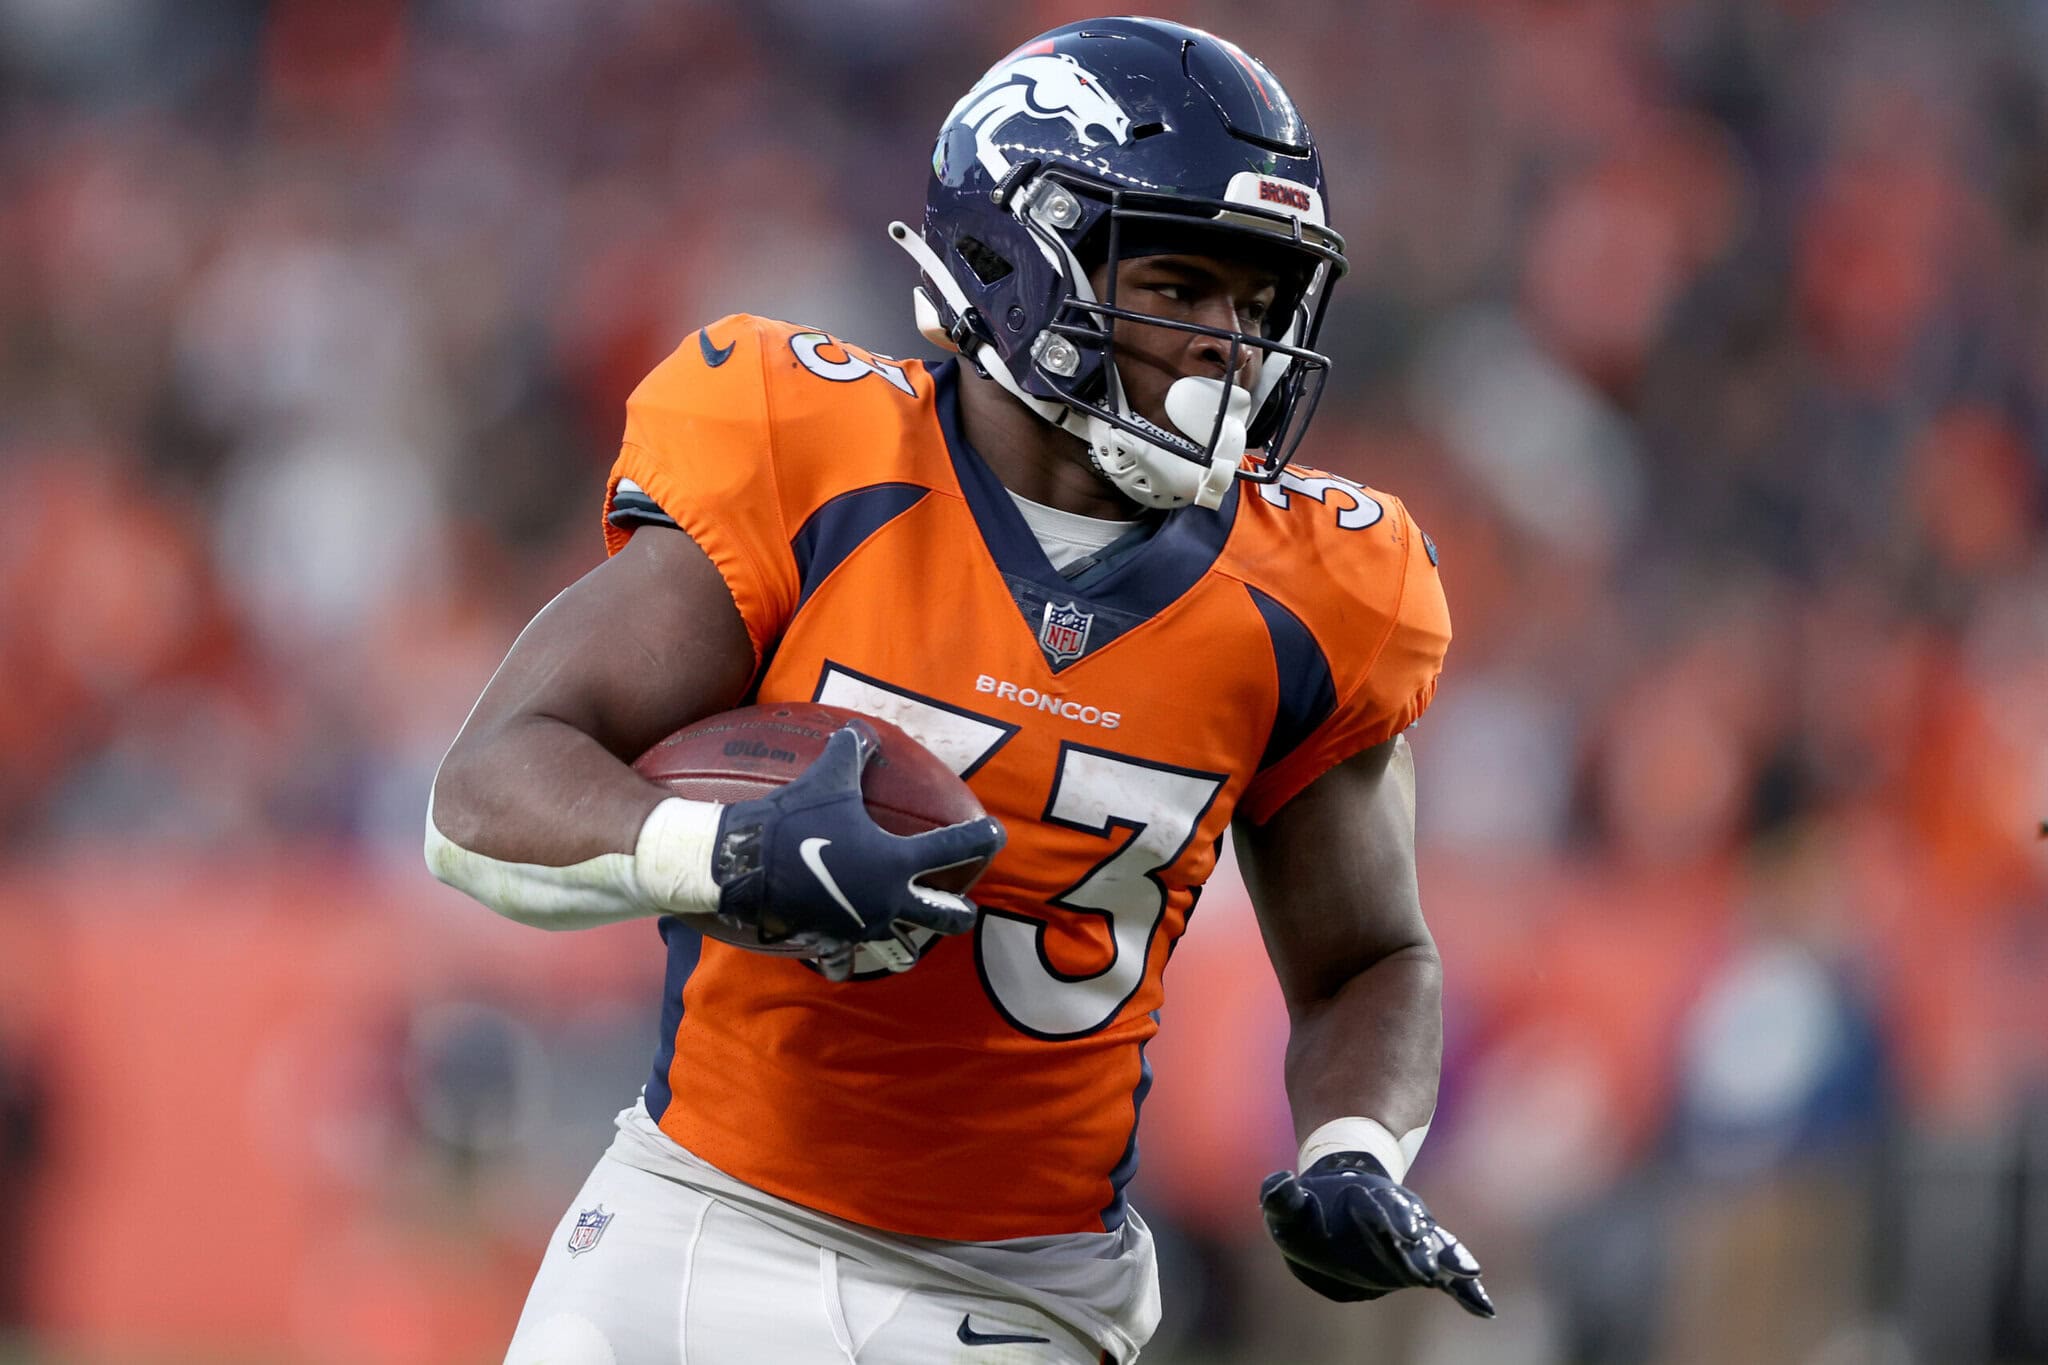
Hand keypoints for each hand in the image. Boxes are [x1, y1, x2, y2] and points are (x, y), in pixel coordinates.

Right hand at [711, 719, 1005, 979]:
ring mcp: (863, 928)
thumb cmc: (795, 819)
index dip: (983, 837)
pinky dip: (847, 960)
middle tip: (964, 904)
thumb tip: (861, 726)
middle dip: (961, 912)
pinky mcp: (833, 944)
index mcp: (897, 861)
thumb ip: (851, 752)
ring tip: (909, 938)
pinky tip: (844, 956)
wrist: (746, 864)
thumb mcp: (827, 778)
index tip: (996, 833)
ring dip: (909, 946)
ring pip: (903, 953)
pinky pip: (846, 962)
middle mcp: (889, 901)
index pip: (957, 847)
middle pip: (948, 917)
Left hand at [1260, 1153, 1494, 1317]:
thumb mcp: (1289, 1209)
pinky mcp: (1423, 1258)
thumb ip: (1281, 1198)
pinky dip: (1467, 1291)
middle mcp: (1396, 1216)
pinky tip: (1485, 1310)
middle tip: (1427, 1262)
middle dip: (1418, 1244)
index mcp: (1364, 1200)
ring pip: (1435, 1246)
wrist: (1339, 1210)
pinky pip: (1448, 1276)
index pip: (1377, 1206)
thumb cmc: (1312, 1215)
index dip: (1389, 1217)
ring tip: (1466, 1274)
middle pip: (1411, 1226)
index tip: (1404, 1232)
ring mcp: (1414, 1236)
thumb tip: (1279, 1182)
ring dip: (1448, 1260)